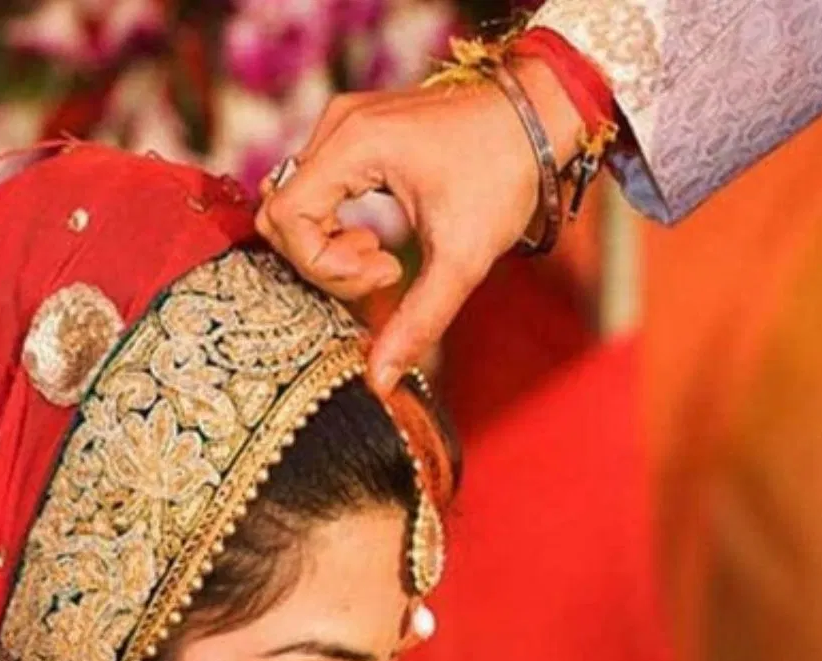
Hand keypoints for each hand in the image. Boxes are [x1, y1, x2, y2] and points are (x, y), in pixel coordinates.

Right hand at [256, 58, 584, 392]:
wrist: (540, 119)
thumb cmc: (505, 173)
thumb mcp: (464, 256)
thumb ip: (418, 320)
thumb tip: (379, 381)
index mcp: (353, 143)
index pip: (287, 218)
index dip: (324, 265)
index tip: (387, 271)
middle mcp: (338, 126)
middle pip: (281, 213)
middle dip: (323, 261)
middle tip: (382, 269)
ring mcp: (342, 124)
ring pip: (295, 203)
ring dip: (330, 245)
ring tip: (383, 254)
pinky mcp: (354, 133)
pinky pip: (315, 189)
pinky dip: (335, 225)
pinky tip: (378, 237)